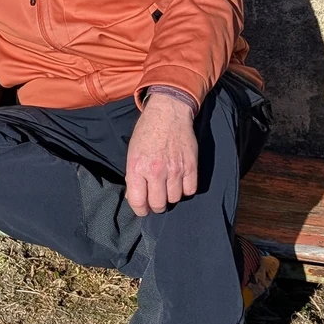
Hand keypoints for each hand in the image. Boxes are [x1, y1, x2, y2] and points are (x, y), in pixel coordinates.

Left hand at [124, 93, 198, 216]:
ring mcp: (175, 169)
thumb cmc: (146, 133)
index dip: (140, 210)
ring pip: (175, 198)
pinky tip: (180, 182)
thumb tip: (135, 197)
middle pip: (158, 204)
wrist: (168, 114)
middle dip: (156, 206)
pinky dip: (185, 190)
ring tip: (167, 188)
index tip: (143, 209)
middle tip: (155, 200)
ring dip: (170, 196)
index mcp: (137, 168)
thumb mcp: (132, 153)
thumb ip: (133, 176)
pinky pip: (190, 190)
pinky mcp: (191, 166)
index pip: (138, 201)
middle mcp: (156, 171)